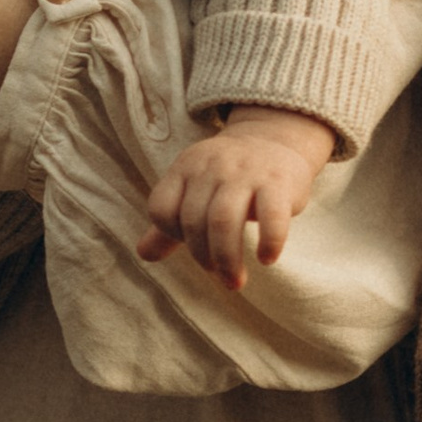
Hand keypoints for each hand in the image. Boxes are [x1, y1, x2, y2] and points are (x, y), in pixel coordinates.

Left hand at [136, 103, 334, 295]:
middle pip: (193, 220)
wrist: (273, 140)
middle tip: (219, 277)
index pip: (161, 209)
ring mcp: (245, 171)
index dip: (171, 235)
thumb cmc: (227, 177)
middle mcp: (211, 166)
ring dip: (228, 259)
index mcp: (185, 167)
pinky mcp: (278, 181)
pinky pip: (271, 217)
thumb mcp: (194, 190)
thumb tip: (143, 254)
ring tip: (235, 281)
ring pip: (224, 220)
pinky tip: (267, 259)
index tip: (193, 245)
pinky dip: (269, 243)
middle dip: (203, 258)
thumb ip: (169, 221)